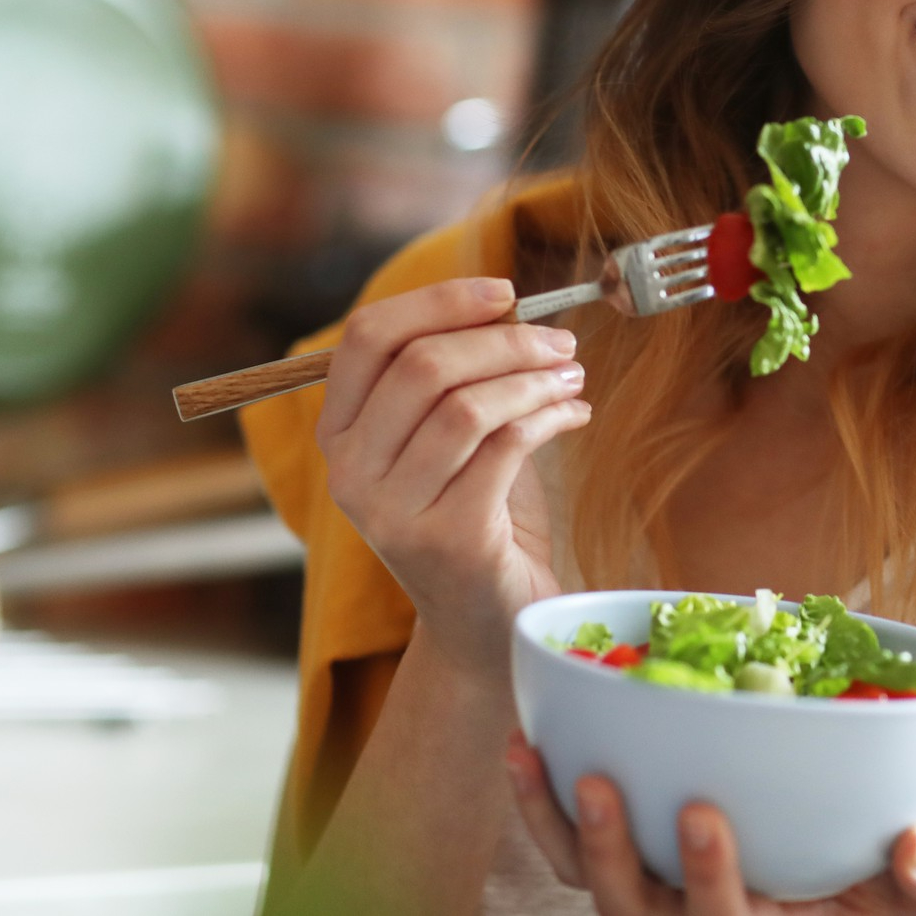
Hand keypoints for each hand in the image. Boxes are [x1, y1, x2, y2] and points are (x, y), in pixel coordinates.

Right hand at [317, 277, 591, 674]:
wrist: (488, 623)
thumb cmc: (477, 514)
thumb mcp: (452, 440)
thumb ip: (456, 377)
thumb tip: (507, 305)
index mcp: (339, 435)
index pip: (367, 337)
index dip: (439, 301)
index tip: (505, 293)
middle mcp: (350, 473)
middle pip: (422, 365)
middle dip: (504, 340)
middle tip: (561, 344)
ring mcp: (392, 511)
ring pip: (467, 405)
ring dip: (534, 379)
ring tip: (573, 379)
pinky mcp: (447, 538)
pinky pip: (505, 446)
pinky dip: (550, 417)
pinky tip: (575, 415)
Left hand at [503, 731, 915, 914]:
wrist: (876, 903)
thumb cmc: (907, 901)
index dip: (709, 878)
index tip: (702, 812)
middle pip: (638, 910)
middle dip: (612, 852)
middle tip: (601, 785)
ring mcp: (665, 900)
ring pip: (592, 881)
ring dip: (559, 823)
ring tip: (532, 756)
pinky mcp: (642, 865)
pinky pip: (576, 850)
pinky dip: (544, 805)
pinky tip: (526, 745)